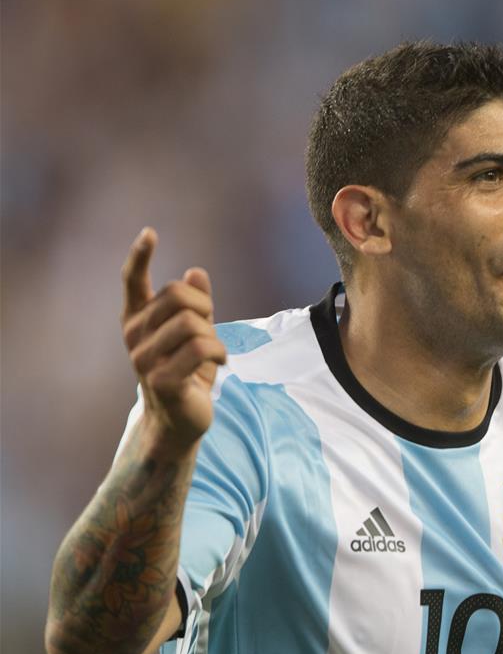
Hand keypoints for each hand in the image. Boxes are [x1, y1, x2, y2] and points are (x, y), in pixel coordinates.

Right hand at [120, 227, 226, 456]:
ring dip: (213, 335)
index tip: (151, 233)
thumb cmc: (188, 373)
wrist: (180, 421)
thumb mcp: (195, 334)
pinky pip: (200, 347)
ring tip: (214, 353)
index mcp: (138, 320)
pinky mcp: (161, 379)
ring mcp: (144, 359)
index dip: (140, 255)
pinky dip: (219, 352)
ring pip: (191, 322)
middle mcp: (134, 336)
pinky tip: (220, 363)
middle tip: (210, 330)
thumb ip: (195, 305)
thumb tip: (196, 271)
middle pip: (177, 295)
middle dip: (204, 307)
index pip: (132, 281)